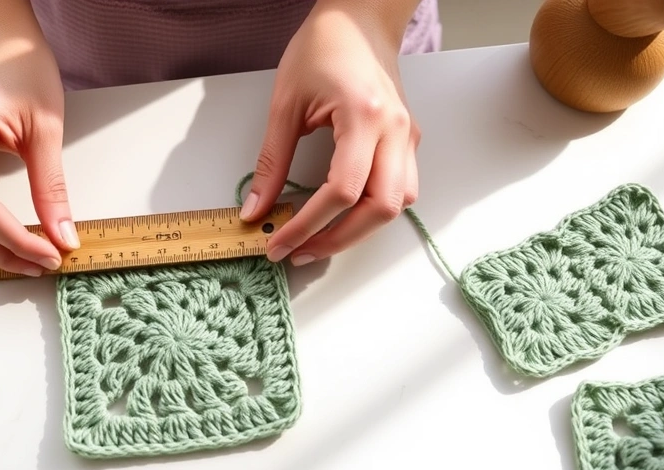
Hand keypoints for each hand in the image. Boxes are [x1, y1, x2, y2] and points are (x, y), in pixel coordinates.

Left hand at [240, 0, 420, 265]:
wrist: (358, 20)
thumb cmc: (323, 48)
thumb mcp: (285, 104)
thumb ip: (271, 161)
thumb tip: (255, 210)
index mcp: (365, 116)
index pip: (342, 190)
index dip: (309, 225)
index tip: (279, 242)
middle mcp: (396, 131)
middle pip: (380, 208)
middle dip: (338, 239)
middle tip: (298, 251)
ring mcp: (408, 137)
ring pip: (397, 205)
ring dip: (360, 231)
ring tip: (318, 240)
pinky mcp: (408, 141)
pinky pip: (401, 190)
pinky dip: (372, 212)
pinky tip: (342, 217)